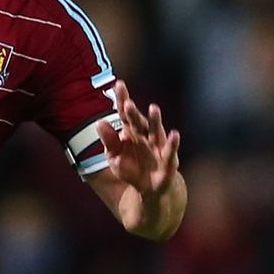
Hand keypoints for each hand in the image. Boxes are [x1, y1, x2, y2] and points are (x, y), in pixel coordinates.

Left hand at [96, 81, 180, 195]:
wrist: (148, 188)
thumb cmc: (131, 168)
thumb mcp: (114, 156)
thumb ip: (109, 141)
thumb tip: (99, 122)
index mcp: (131, 133)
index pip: (126, 114)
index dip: (123, 100)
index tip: (118, 84)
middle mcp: (146, 136)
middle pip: (139, 122)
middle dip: (134, 113)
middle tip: (128, 103)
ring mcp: (158, 147)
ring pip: (156, 131)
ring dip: (155, 121)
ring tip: (153, 109)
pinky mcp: (169, 160)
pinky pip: (171, 151)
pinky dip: (172, 143)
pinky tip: (174, 133)